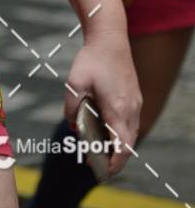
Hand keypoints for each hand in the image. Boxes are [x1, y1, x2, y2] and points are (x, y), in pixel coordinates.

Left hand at [64, 29, 141, 176]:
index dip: (113, 163)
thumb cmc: (92, 59)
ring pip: (130, 133)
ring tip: (97, 147)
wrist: (110, 37)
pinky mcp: (135, 96)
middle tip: (93, 160)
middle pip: (127, 144)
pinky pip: (131, 122)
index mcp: (117, 109)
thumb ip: (71, 107)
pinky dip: (121, 131)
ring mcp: (135, 103)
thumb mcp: (74, 83)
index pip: (122, 147)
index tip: (101, 169)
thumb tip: (72, 125)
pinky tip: (105, 128)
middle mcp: (130, 109)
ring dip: (117, 144)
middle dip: (113, 157)